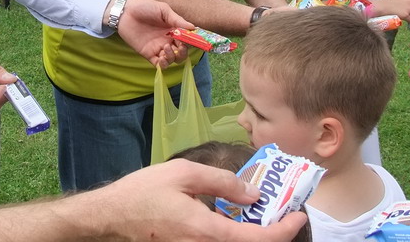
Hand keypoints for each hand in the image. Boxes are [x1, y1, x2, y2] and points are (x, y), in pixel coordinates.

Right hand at [88, 159, 308, 241]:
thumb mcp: (183, 174)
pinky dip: (232, 233)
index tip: (299, 215)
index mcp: (207, 232)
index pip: (259, 240)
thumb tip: (253, 193)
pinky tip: (232, 217)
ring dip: (251, 233)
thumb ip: (222, 182)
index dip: (284, 229)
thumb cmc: (143, 193)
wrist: (110, 217)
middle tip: (282, 209)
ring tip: (259, 211)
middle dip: (272, 231)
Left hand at [115, 0, 193, 67]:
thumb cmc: (144, 7)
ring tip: (166, 47)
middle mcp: (168, 40)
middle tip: (179, 46)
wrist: (125, 12)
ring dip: (173, 57)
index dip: (191, 42)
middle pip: (181, 53)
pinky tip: (162, 57)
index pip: (186, 40)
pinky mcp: (148, 54)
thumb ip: (177, 20)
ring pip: (172, 60)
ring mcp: (158, 48)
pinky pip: (159, 64)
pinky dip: (164, 64)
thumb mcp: (163, 10)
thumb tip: (193, 28)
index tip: (193, 41)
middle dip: (183, 52)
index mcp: (173, 29)